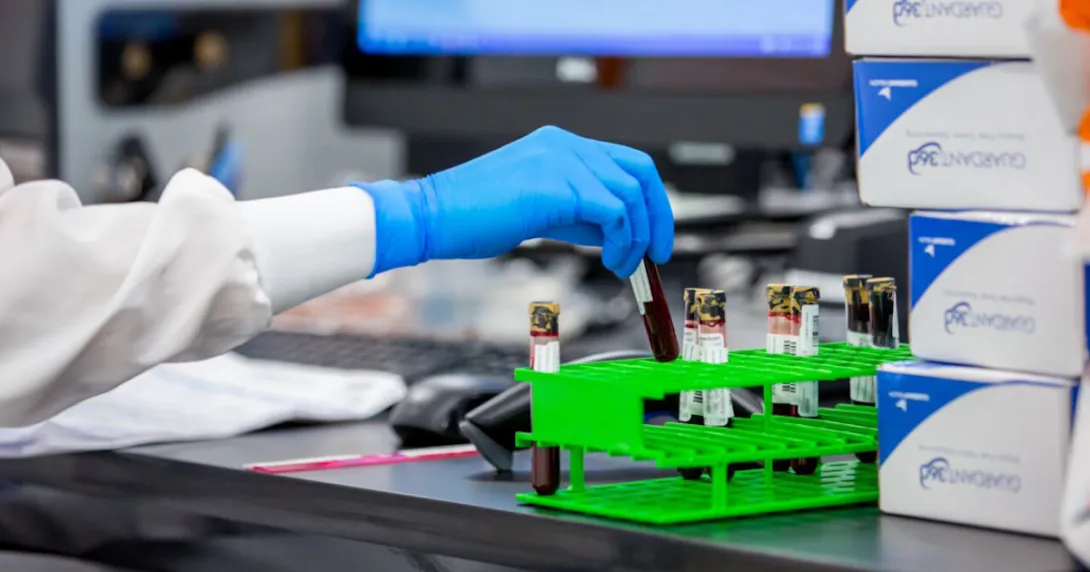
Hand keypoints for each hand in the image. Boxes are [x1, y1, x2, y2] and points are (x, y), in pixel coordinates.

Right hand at [357, 126, 673, 278]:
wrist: (433, 217)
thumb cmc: (477, 218)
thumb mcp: (539, 212)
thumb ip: (579, 215)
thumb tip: (619, 235)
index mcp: (560, 145)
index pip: (627, 163)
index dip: (650, 201)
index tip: (654, 238)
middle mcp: (565, 144)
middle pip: (638, 172)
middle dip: (656, 217)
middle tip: (656, 255)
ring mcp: (560, 160)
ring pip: (629, 194)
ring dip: (636, 237)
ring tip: (621, 265)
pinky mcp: (555, 184)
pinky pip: (613, 210)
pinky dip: (622, 240)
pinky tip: (609, 260)